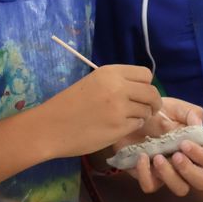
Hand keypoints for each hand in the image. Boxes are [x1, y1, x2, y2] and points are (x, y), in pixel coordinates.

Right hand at [42, 64, 161, 156]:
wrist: (49, 127)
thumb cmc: (67, 105)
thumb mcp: (92, 83)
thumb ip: (116, 83)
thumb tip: (141, 89)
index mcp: (110, 73)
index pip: (145, 74)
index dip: (146, 85)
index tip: (141, 93)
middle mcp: (118, 88)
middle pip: (152, 93)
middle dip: (152, 102)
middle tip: (147, 109)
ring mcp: (120, 109)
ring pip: (147, 111)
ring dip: (142, 116)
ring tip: (125, 119)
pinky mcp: (119, 128)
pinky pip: (137, 125)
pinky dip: (132, 126)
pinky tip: (118, 127)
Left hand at [122, 100, 202, 195]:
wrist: (132, 115)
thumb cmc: (159, 113)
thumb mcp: (176, 108)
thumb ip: (191, 113)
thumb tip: (198, 126)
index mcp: (197, 148)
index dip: (201, 155)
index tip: (184, 143)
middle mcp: (186, 165)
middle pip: (202, 182)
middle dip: (190, 171)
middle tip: (176, 156)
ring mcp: (168, 173)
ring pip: (180, 189)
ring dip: (170, 176)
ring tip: (157, 158)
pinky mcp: (148, 176)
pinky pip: (150, 186)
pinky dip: (146, 174)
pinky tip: (141, 157)